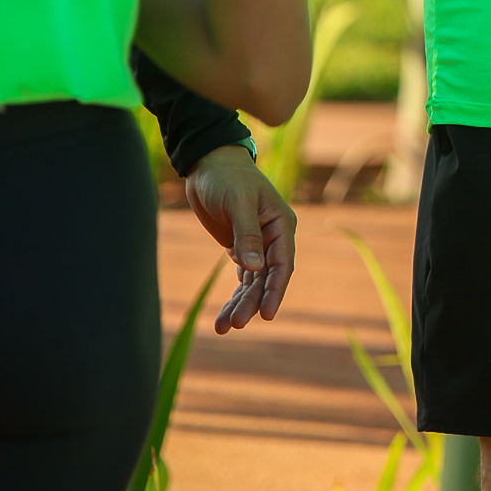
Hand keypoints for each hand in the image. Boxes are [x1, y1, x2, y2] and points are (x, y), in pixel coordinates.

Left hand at [184, 144, 296, 333]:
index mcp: (281, 225)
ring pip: (253, 283)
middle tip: (235, 324)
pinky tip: (223, 315)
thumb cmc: (227, 177)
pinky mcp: (241, 249)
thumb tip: (255, 269)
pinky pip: (242, 279)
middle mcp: (274, 238)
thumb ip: (247, 235)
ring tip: (223, 327)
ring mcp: (258, 245)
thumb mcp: (238, 203)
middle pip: (266, 279)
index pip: (283, 264)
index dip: (276, 290)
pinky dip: (234, 296)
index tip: (267, 314)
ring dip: (240, 304)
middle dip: (252, 303)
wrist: (207, 163)